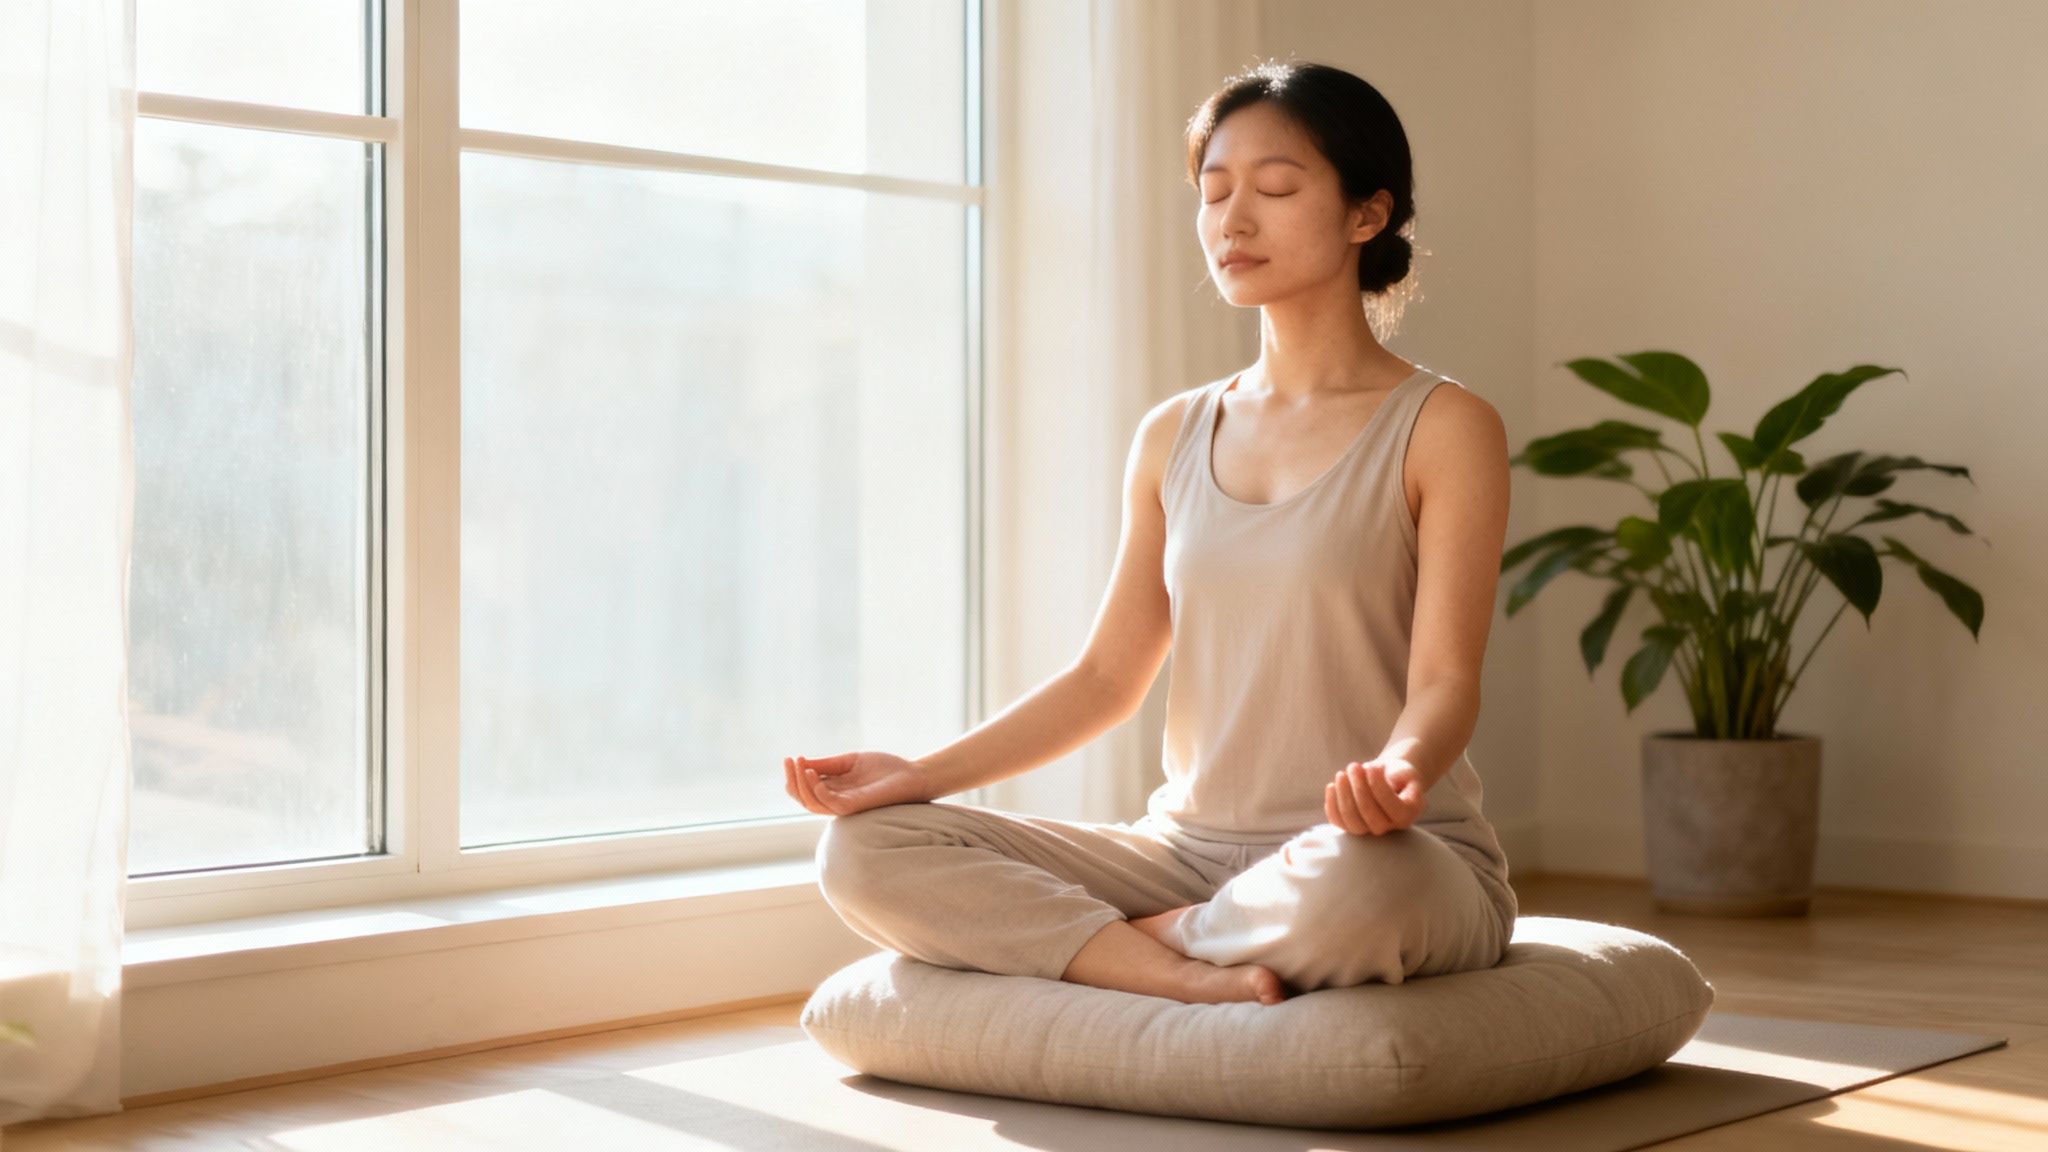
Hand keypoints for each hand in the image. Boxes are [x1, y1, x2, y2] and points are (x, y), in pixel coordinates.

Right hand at [784, 751, 931, 816]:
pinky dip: (820, 792)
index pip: (805, 789)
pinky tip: (816, 778)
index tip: (791, 757)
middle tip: (790, 761)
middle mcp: (836, 800)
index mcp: (834, 790)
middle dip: (792, 780)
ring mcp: (845, 805)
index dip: (793, 776)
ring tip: (802, 766)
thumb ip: (828, 765)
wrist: (912, 774)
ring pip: (813, 803)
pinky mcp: (856, 806)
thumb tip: (802, 762)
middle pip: (804, 798)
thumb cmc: (884, 768)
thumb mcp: (850, 761)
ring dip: (803, 785)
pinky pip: (832, 805)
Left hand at [1325, 756, 1425, 835]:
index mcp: (1407, 813)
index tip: (1373, 766)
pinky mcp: (1351, 825)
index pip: (1392, 806)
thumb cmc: (1398, 775)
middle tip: (1354, 766)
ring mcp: (1370, 829)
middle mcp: (1390, 826)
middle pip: (1370, 816)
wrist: (1389, 780)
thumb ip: (1396, 775)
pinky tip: (1332, 786)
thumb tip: (1372, 771)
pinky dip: (1332, 805)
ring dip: (1343, 796)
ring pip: (1352, 822)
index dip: (1378, 786)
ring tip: (1342, 774)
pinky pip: (1338, 822)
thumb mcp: (1404, 771)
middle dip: (1359, 789)